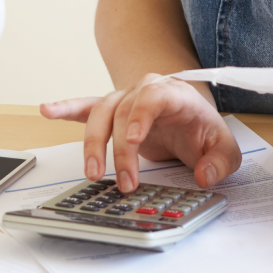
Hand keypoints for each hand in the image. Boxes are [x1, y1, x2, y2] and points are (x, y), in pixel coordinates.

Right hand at [40, 73, 240, 192]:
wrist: (191, 119)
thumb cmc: (204, 130)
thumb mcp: (225, 148)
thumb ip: (221, 162)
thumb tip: (204, 175)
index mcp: (175, 94)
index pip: (154, 96)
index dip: (141, 114)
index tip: (133, 140)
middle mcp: (146, 90)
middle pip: (124, 111)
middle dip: (121, 149)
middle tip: (124, 182)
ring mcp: (126, 99)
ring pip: (102, 113)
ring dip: (94, 143)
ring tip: (93, 172)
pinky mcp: (111, 111)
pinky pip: (86, 107)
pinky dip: (66, 108)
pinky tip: (47, 110)